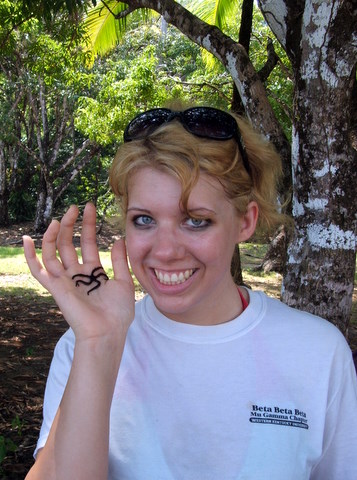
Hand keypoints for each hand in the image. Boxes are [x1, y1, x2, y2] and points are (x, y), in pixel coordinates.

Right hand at [23, 203, 134, 342]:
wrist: (108, 332)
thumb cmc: (118, 312)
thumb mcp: (124, 281)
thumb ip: (120, 260)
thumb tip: (118, 239)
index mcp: (93, 272)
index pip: (89, 242)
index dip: (89, 225)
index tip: (90, 206)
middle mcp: (77, 274)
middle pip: (70, 244)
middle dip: (72, 224)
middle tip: (75, 207)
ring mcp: (65, 280)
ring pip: (53, 251)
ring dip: (55, 234)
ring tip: (61, 218)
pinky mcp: (55, 287)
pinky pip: (38, 269)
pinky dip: (30, 255)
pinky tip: (27, 239)